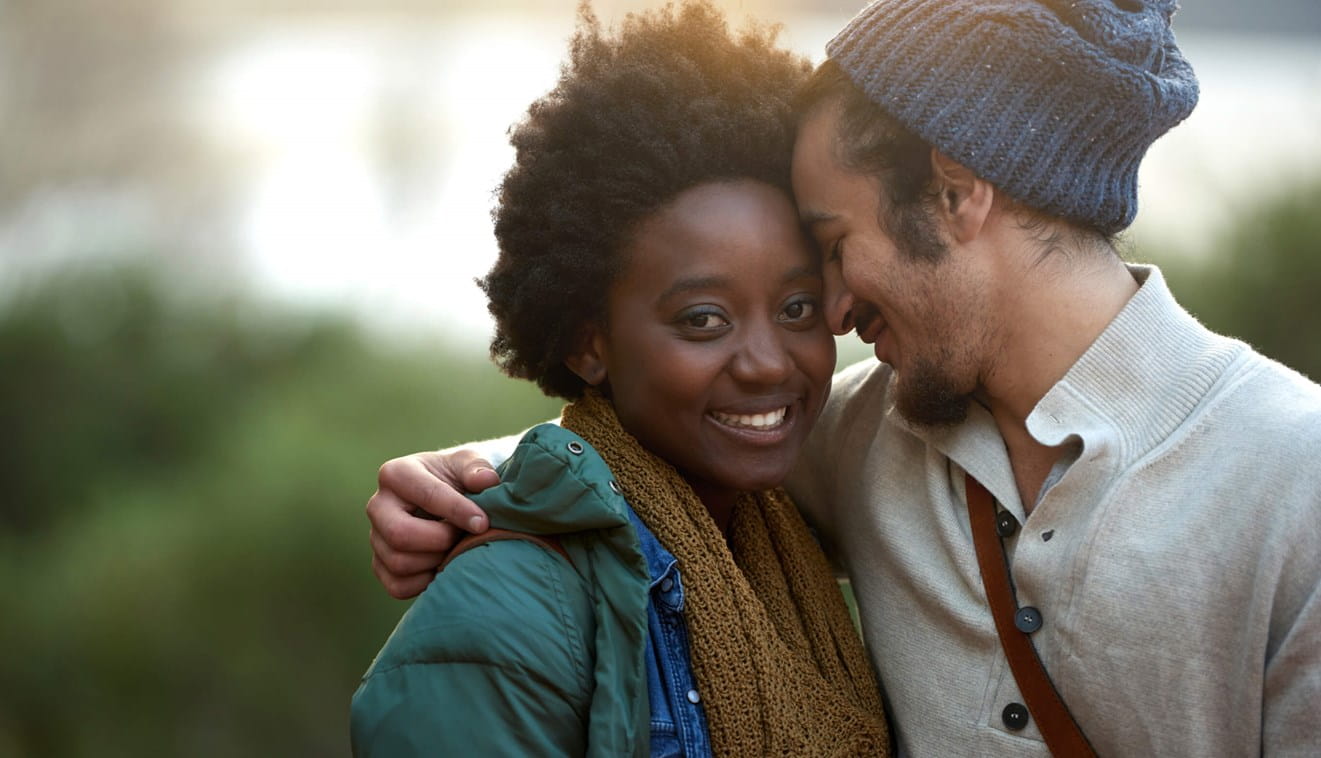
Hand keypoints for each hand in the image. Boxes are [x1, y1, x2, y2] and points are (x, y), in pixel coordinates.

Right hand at [366, 449, 499, 598]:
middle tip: (462, 536)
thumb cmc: (457, 477)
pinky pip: (397, 586)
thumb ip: (477, 468)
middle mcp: (378, 505)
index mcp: (396, 474)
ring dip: (435, 562)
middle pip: (400, 535)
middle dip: (440, 541)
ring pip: (399, 563)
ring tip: (455, 549)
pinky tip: (444, 567)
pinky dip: (425, 583)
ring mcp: (376, 537)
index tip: (483, 523)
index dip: (457, 511)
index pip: (425, 495)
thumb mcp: (468, 464)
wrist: (448, 495)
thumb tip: (486, 480)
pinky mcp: (380, 565)